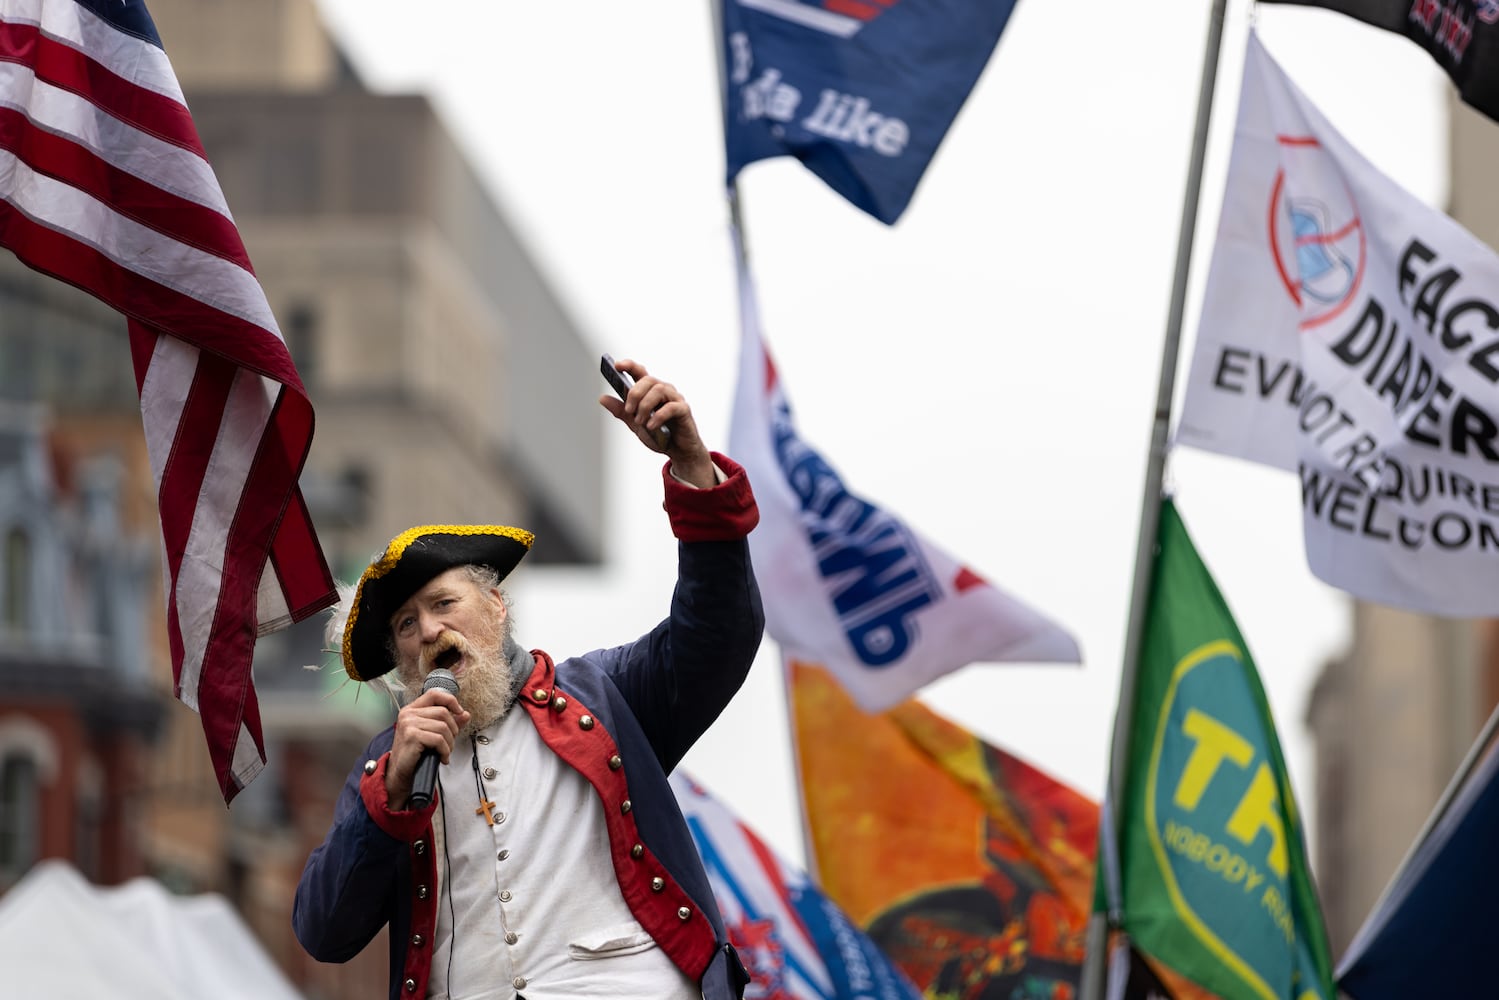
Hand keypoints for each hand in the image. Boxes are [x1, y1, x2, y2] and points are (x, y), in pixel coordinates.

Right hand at [385, 687, 468, 808]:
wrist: (400, 773)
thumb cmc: (415, 753)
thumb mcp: (433, 734)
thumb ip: (449, 722)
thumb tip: (465, 715)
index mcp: (412, 709)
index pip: (434, 694)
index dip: (450, 700)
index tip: (459, 712)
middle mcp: (408, 714)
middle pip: (443, 712)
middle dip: (453, 730)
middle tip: (449, 744)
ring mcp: (408, 724)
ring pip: (443, 727)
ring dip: (449, 743)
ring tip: (445, 752)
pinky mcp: (411, 736)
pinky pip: (439, 739)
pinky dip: (445, 750)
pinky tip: (442, 757)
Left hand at [598, 358, 714, 486]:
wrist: (678, 451)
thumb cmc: (660, 435)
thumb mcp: (635, 424)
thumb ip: (621, 411)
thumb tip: (603, 398)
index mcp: (650, 391)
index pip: (639, 372)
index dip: (629, 366)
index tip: (616, 365)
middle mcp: (663, 390)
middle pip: (648, 380)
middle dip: (635, 394)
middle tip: (629, 411)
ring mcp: (675, 399)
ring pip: (658, 390)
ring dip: (645, 406)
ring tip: (640, 421)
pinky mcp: (684, 410)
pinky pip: (671, 407)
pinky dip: (658, 416)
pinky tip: (651, 426)